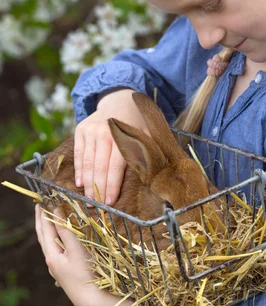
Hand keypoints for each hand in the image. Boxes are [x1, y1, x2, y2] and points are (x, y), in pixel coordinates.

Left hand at [35, 204, 144, 305]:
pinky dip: (55, 239)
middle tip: (38, 206)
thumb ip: (66, 230)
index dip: (44, 214)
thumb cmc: (85, 274)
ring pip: (49, 244)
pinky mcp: (65, 272)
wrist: (91, 301)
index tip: (42, 200)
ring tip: (48, 219)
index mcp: (51, 254)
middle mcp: (51, 261)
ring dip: (48, 230)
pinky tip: (60, 240)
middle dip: (40, 220)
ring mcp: (57, 268)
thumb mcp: (76, 250)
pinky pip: (56, 250)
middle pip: (43, 236)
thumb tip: (57, 212)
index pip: (45, 229)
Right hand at [74, 89, 149, 204]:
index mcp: (120, 135)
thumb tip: (147, 179)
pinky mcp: (80, 130)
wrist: (120, 99)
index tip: (109, 202)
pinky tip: (80, 184)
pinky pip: (78, 154)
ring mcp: (89, 130)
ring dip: (87, 183)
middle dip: (97, 189)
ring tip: (88, 199)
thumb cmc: (137, 122)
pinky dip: (79, 170)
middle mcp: (102, 132)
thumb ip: (145, 153)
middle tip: (97, 207)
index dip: (111, 186)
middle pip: (98, 168)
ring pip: (87, 163)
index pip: (115, 167)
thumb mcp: (146, 134)